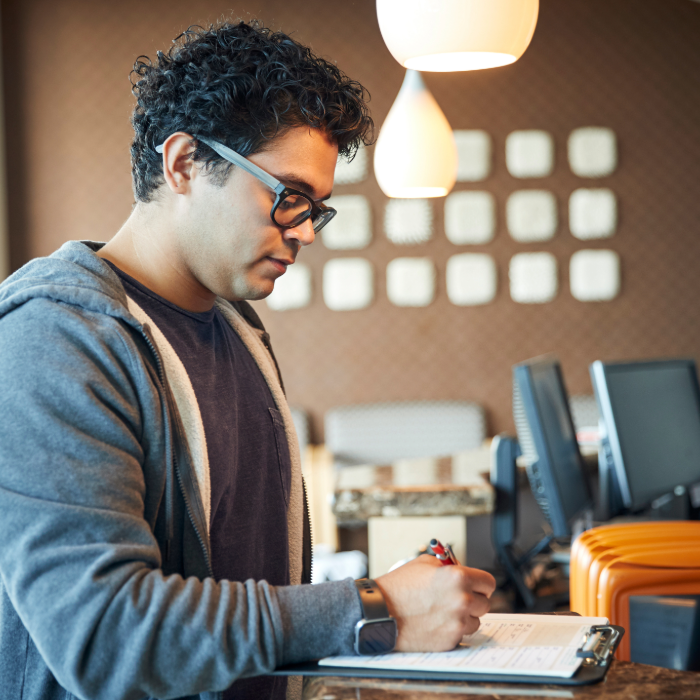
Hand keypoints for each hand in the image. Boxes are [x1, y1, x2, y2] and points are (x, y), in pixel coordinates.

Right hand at [374, 554, 495, 651]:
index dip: (481, 584)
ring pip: (475, 621)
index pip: (489, 583)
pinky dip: (452, 630)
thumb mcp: (425, 563)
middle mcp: (462, 600)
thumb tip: (464, 572)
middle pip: (485, 604)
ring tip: (442, 611)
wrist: (381, 611)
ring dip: (464, 617)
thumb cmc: (400, 586)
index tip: (475, 587)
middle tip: (455, 599)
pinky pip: (461, 635)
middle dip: (473, 600)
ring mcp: (457, 622)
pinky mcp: (450, 640)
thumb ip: (449, 566)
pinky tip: (435, 622)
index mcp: (459, 577)